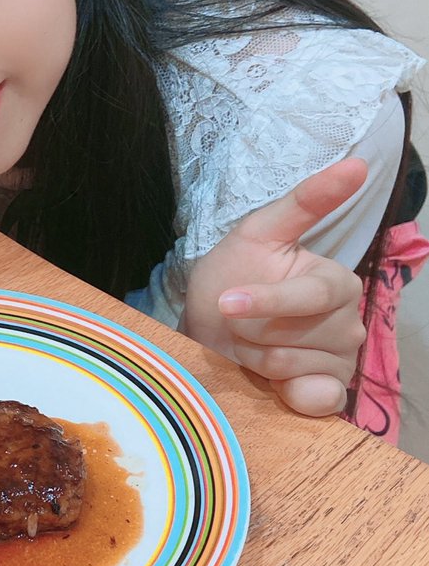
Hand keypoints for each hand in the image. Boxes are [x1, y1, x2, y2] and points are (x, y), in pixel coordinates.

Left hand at [180, 158, 367, 415]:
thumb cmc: (232, 275)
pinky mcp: (327, 396)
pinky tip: (270, 381)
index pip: (313, 296)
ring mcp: (341, 362)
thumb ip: (307, 201)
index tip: (226, 300)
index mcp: (338, 282)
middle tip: (237, 320)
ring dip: (254, 355)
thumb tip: (357, 164)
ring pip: (293, 367)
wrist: (207, 326)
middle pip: (300, 335)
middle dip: (252, 329)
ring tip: (246, 343)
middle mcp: (348, 323)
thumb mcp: (258, 233)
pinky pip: (317, 401)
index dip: (266, 301)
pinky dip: (286, 393)